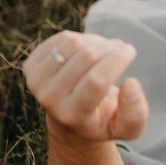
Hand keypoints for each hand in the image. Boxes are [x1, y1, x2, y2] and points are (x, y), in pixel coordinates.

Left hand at [23, 32, 148, 142]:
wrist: (70, 116)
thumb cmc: (104, 117)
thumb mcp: (127, 126)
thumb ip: (136, 111)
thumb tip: (131, 83)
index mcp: (73, 116)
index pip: (96, 81)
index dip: (117, 60)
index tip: (130, 51)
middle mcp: (49, 101)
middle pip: (86, 57)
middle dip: (111, 48)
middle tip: (122, 51)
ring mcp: (36, 83)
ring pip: (73, 43)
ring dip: (97, 41)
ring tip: (106, 51)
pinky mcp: (30, 66)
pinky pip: (61, 38)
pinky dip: (82, 38)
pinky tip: (88, 51)